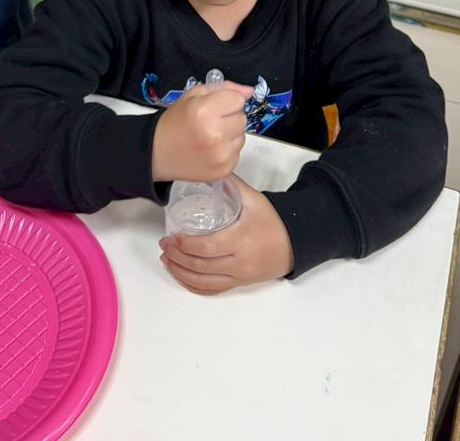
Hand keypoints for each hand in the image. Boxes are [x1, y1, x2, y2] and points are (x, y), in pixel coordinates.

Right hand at [152, 81, 251, 182]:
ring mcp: (220, 154)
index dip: (227, 101)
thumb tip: (249, 91)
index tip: (215, 106)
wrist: (157, 152)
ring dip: (230, 134)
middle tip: (210, 122)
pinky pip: (237, 152)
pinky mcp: (224, 169)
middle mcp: (214, 134)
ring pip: (242, 136)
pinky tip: (210, 149)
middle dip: (229, 117)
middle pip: (242, 118)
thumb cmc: (174, 123)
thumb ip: (224, 88)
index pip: (238, 100)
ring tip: (209, 136)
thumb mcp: (193, 95)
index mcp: (205, 111)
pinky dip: (227, 149)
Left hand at [158, 176, 293, 292]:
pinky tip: (181, 276)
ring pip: (204, 282)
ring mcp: (239, 276)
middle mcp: (240, 262)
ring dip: (181, 273)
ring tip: (167, 260)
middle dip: (178, 257)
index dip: (187, 245)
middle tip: (165, 244)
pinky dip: (193, 286)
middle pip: (202, 266)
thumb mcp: (253, 198)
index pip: (209, 247)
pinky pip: (213, 290)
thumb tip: (209, 168)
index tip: (173, 236)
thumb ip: (230, 183)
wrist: (294, 243)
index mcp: (242, 239)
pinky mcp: (238, 283)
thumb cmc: (272, 221)